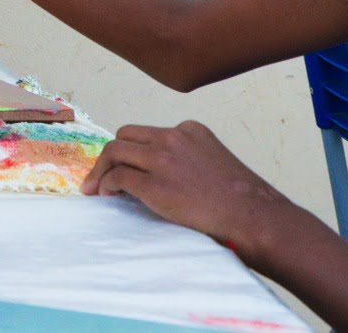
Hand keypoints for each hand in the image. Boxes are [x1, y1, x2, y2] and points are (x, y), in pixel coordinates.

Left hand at [80, 121, 294, 260]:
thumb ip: (190, 160)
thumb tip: (168, 178)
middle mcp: (173, 137)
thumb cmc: (242, 201)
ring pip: (115, 151)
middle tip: (102, 174)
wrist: (253, 217)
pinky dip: (106, 184)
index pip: (150, 133)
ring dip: (101, 169)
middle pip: (126, 135)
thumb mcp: (216, 163)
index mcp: (190, 130)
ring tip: (94, 187)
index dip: (135, 150)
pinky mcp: (153, 183)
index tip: (127, 165)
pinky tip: (107, 195)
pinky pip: (117, 177)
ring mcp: (162, 158)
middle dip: (112, 154)